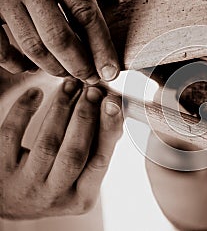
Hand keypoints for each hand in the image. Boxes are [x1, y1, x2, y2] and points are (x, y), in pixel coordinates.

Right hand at [0, 0, 119, 81]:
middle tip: (92, 77)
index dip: (101, 48)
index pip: (86, 15)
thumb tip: (117, 5)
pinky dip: (15, 63)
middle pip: (60, 38)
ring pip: (33, 46)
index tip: (111, 70)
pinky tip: (30, 67)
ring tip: (69, 73)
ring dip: (54, 67)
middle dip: (79, 65)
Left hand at [0, 79, 122, 218]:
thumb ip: (97, 147)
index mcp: (81, 198)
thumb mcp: (80, 176)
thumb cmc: (54, 181)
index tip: (112, 102)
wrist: (9, 201)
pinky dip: (24, 109)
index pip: (99, 161)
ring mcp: (24, 185)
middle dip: (85, 116)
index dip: (107, 129)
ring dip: (61, 108)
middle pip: (74, 153)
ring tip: (70, 86)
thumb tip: (114, 108)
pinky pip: (11, 134)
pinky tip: (36, 93)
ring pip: (47, 143)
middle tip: (92, 90)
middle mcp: (53, 196)